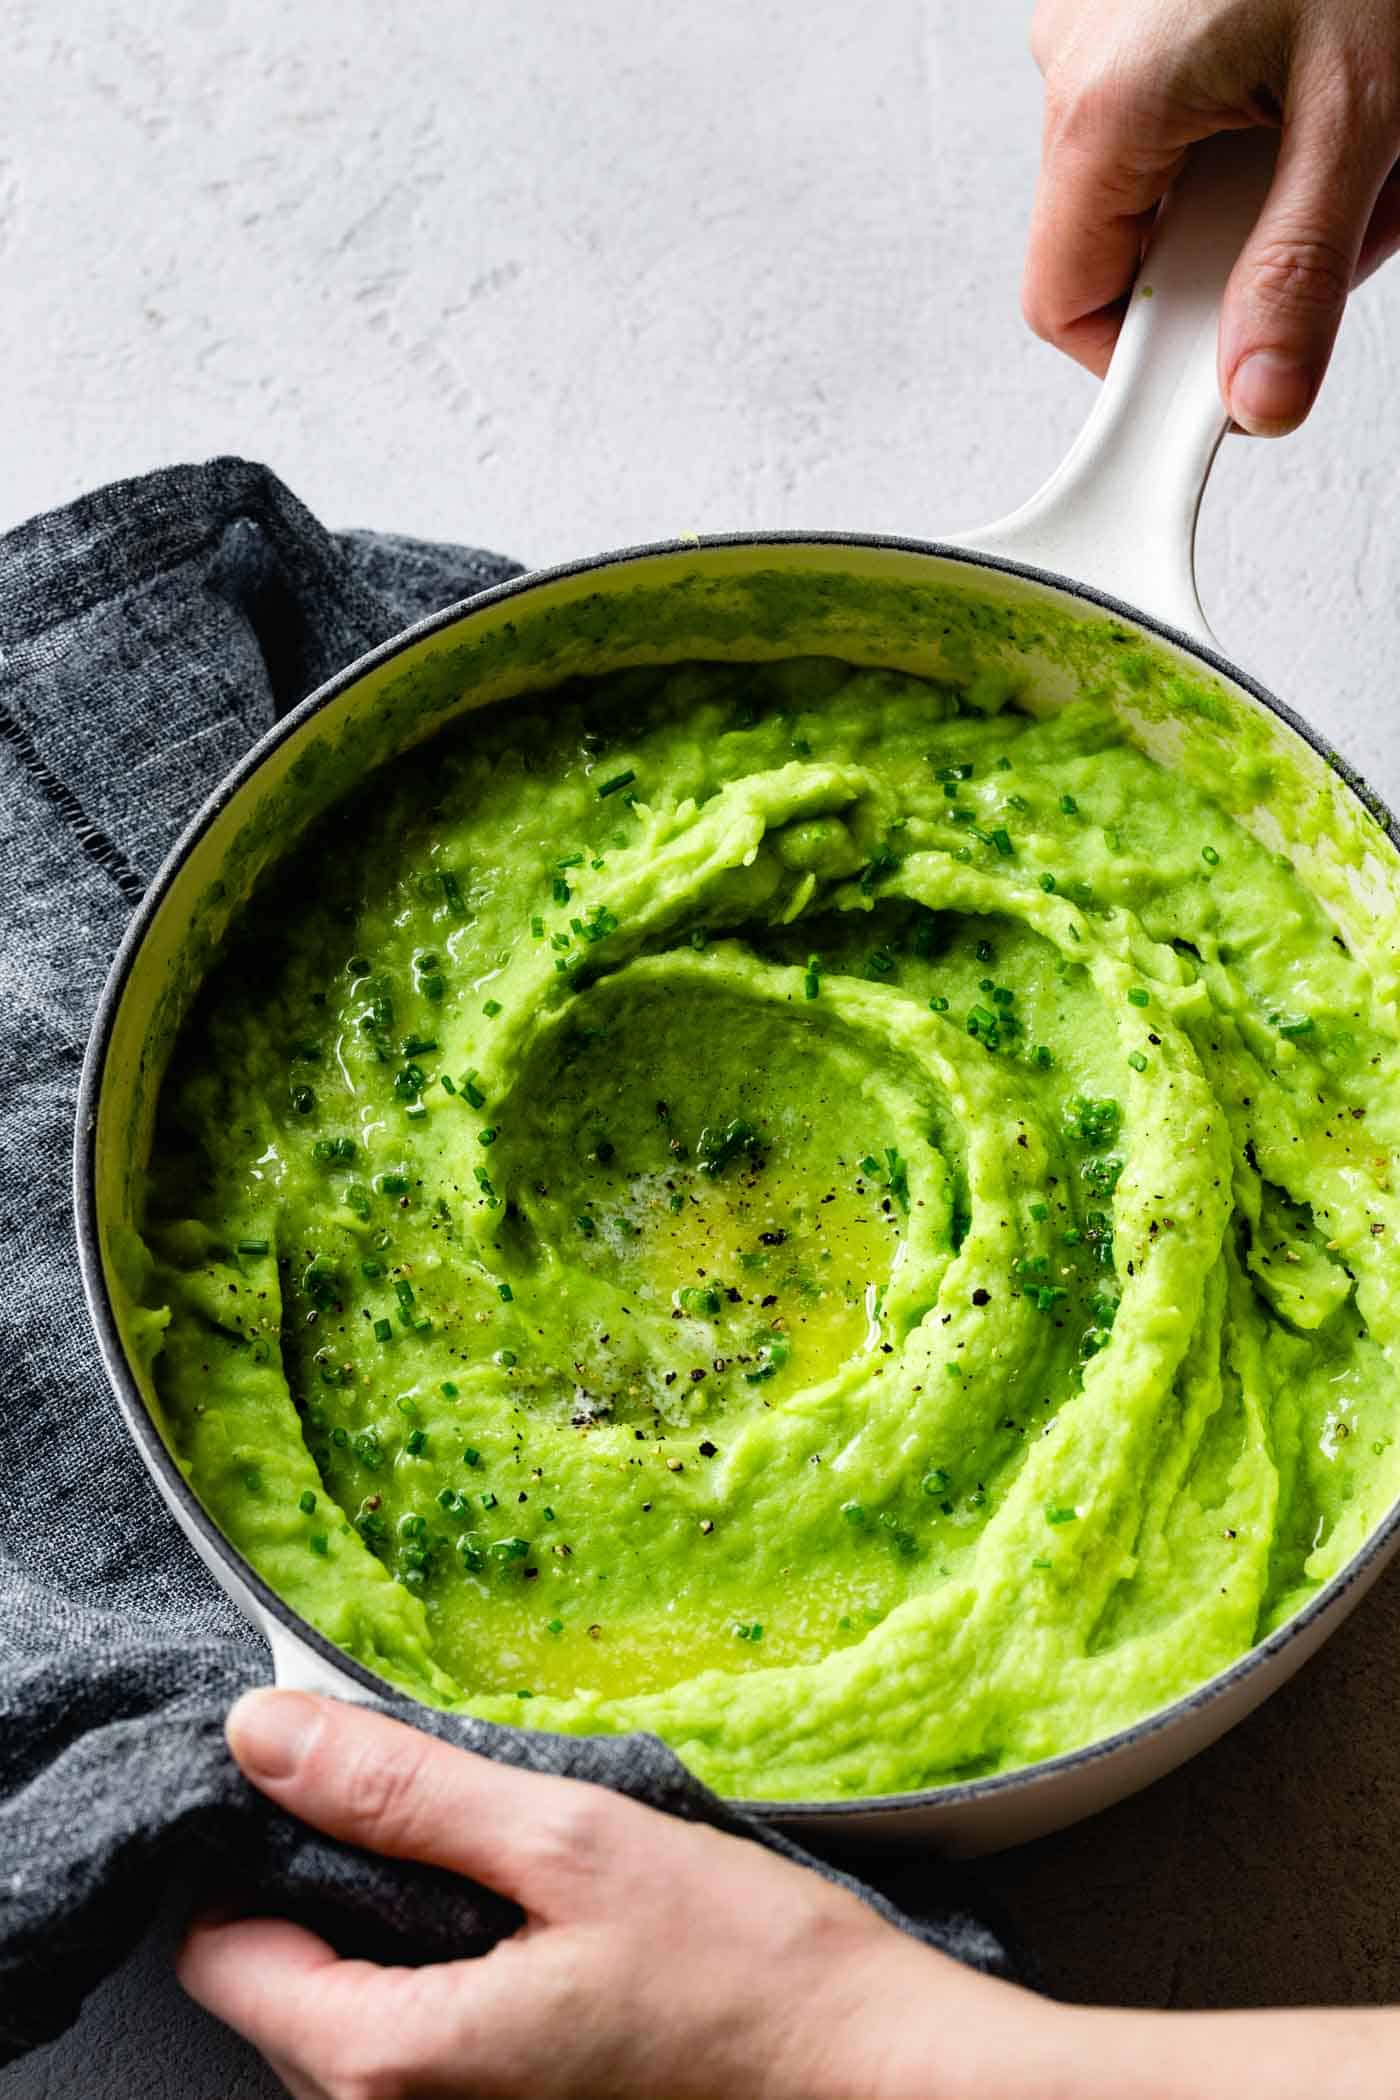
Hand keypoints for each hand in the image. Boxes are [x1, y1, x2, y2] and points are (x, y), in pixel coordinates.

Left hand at [177, 1689, 1054, 2099]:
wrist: (870, 2075)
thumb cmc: (740, 1969)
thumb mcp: (568, 1843)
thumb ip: (403, 1791)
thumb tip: (265, 1732)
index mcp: (391, 2068)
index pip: (219, 1957)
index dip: (255, 1851)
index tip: (331, 1784)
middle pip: (279, 1992)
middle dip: (333, 1891)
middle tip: (451, 1825)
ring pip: (347, 2025)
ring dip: (394, 1938)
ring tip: (507, 1881)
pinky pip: (419, 2059)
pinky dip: (444, 1984)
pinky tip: (535, 1941)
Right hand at [1023, 0, 1399, 431]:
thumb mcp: (1362, 117)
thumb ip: (1302, 275)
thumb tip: (1259, 399)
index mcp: (1106, 105)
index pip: (1066, 307)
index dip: (1142, 366)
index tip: (1222, 379)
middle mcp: (1079, 61)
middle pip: (1122, 241)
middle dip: (1236, 256)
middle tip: (1341, 211)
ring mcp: (1105, 22)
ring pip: (1159, 176)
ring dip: (1255, 186)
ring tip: (1347, 124)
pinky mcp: (1144, 1)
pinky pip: (1176, 107)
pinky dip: (1252, 120)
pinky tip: (1319, 81)